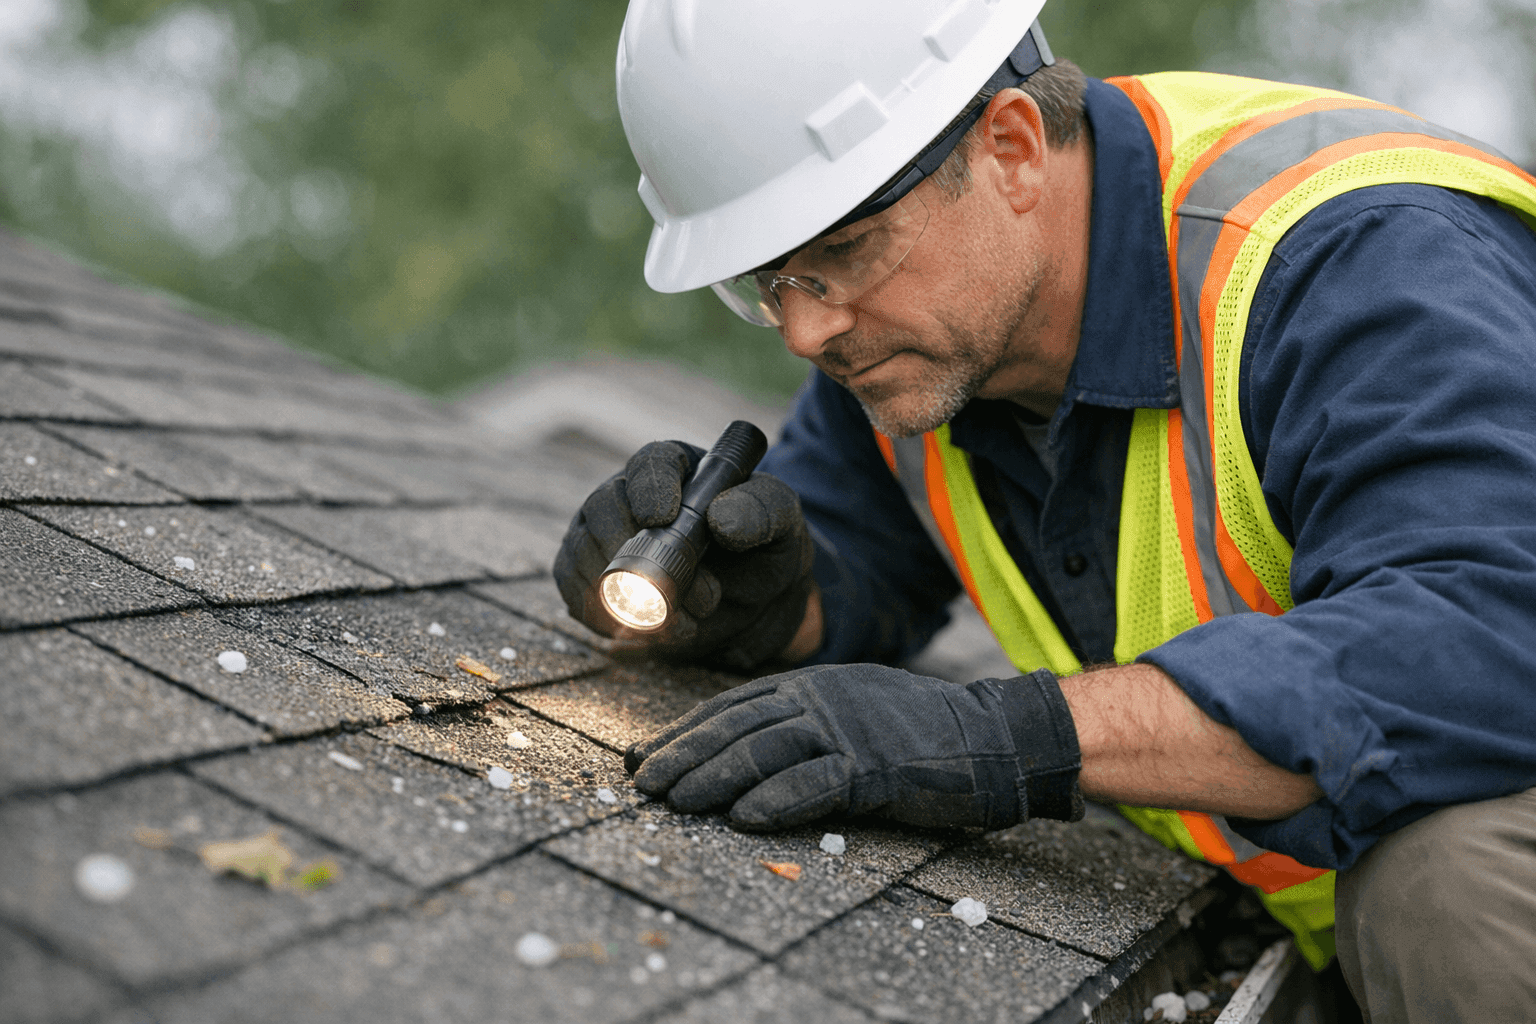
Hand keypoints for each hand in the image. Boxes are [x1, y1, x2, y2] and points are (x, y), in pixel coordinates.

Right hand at [553, 440, 814, 670]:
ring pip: (584, 552)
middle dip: (637, 555)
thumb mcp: (782, 525)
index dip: (650, 487)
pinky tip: (641, 631)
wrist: (751, 605)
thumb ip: (762, 512)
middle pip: (603, 507)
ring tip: (679, 623)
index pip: (650, 463)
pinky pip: (574, 591)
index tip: (661, 518)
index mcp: (677, 468)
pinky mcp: (590, 578)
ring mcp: (602, 536)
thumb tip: (720, 518)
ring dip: (623, 593)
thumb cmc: (764, 550)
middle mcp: (629, 495)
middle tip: (685, 594)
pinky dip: (602, 616)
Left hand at [625, 664, 1083, 830]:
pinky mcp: (876, 765)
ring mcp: (848, 729)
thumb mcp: (849, 711)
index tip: (643, 756)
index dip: (684, 732)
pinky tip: (745, 818)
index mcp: (810, 685)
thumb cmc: (918, 733)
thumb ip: (798, 723)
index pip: (731, 706)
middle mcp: (820, 699)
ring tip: (675, 802)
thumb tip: (741, 750)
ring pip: (765, 751)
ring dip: (715, 777)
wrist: (992, 736)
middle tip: (644, 784)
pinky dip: (779, 800)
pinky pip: (818, 783)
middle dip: (684, 755)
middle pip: (737, 726)